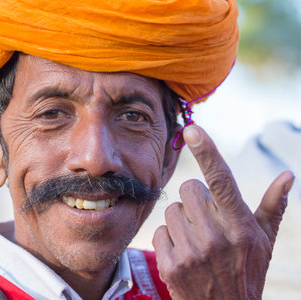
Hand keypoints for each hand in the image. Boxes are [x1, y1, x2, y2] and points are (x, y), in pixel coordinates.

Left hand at [152, 124, 294, 299]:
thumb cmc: (246, 270)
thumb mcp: (265, 241)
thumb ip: (274, 206)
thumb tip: (287, 176)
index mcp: (241, 226)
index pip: (221, 180)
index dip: (207, 152)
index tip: (193, 130)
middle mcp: (216, 236)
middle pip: (189, 189)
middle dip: (196, 200)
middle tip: (207, 219)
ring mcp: (192, 252)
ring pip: (172, 210)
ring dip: (182, 220)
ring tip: (197, 239)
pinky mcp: (171, 265)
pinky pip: (160, 231)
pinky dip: (169, 239)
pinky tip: (183, 252)